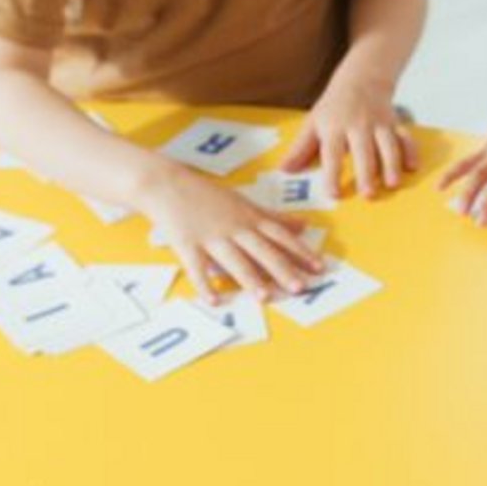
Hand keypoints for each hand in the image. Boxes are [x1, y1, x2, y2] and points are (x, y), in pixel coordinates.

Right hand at [136, 166, 323, 302]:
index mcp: (249, 217)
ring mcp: (210, 236)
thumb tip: (304, 224)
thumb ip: (274, 217)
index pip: (281, 236)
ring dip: (250, 278)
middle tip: (300, 288)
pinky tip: (215, 301)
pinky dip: (205, 285)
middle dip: (282, 269)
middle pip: (262, 250)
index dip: (301, 251)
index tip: (319, 267)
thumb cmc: (208, 195)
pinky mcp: (187, 244)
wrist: (167, 183)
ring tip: (265, 297)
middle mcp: (234, 228)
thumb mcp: (245, 202)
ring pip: (234, 259)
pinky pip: (197, 267)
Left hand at [283, 74, 415, 198]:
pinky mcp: (395, 123)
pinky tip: (413, 166)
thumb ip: (301, 149)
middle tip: (368, 194)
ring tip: (392, 184)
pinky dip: (411, 151)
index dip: (332, 174)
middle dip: (367, 173)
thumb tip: (284, 170)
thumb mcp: (313, 122)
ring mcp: (379, 123)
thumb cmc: (335, 106)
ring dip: (391, 165)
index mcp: (334, 127)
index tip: (333, 194)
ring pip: (387, 145)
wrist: (362, 76)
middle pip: (363, 151)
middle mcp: (358, 125)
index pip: (331, 154)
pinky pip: (405, 137)